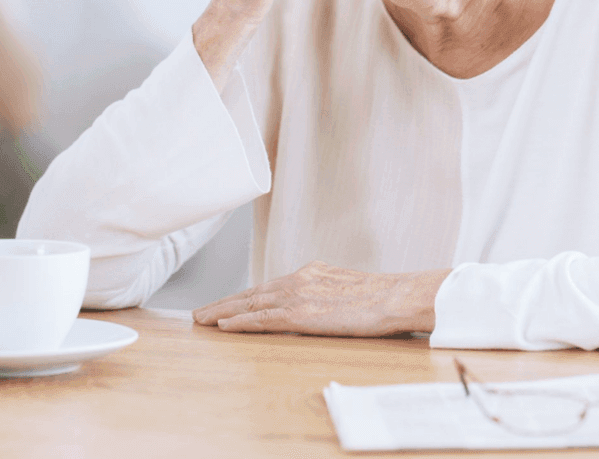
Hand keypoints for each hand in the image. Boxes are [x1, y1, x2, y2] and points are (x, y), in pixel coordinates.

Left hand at [192, 260, 450, 336]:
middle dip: (224, 303)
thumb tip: (320, 304)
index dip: (244, 297)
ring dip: (223, 312)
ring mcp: (299, 294)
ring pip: (251, 303)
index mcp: (311, 273)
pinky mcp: (303, 312)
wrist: (398, 296)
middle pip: (253, 293)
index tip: (225, 305)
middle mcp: (300, 279)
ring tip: (201, 320)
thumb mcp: (347, 288)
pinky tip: (224, 326)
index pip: (268, 287)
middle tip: (200, 313)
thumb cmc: (383, 297)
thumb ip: (326, 293)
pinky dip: (241, 321)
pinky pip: (264, 318)